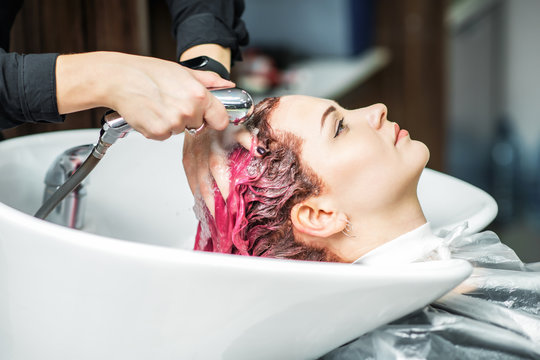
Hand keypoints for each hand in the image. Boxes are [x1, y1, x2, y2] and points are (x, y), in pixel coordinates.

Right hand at [56, 52, 234, 139]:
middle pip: (198, 125)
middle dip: (188, 117)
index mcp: (199, 95)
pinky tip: (150, 113)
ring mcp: (173, 124)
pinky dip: (157, 128)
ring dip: (171, 122)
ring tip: (158, 104)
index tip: (207, 116)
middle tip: (172, 102)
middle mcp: (188, 111)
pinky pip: (164, 136)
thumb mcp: (183, 71)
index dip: (214, 118)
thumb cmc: (148, 72)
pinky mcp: (158, 133)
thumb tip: (228, 85)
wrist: (118, 79)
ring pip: (180, 131)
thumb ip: (209, 80)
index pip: (221, 120)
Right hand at [182, 126, 252, 215]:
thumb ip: (249, 139)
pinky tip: (206, 208)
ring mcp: (191, 159)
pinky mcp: (186, 162)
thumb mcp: (240, 125)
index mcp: (214, 144)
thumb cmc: (224, 120)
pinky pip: (191, 183)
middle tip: (225, 219)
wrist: (202, 111)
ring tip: (216, 219)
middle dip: (215, 202)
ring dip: (206, 203)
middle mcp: (200, 153)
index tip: (232, 201)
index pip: (218, 168)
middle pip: (206, 182)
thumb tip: (260, 151)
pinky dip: (198, 196)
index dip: (224, 186)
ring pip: (197, 185)